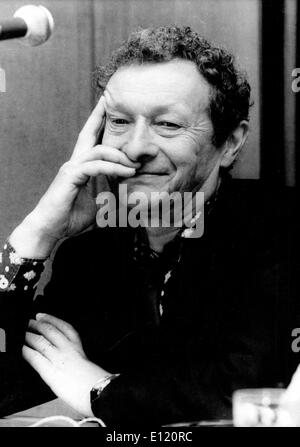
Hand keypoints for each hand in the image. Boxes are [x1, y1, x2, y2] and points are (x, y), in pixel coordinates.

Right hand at [10, 97, 139, 257]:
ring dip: (119, 155)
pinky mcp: (71, 176)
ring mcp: (72, 168)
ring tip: (135, 164)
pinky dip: (113, 168)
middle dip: (99, 116)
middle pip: (87, 133)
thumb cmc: (72, 217)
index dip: (98, 123)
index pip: (91, 141)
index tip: (107, 109)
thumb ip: (112, 195)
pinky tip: (127, 172)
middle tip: (109, 101)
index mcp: (81, 167)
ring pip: (98, 150)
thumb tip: (131, 195)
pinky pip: (96, 166)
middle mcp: (75, 162)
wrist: (52, 229)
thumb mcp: (100, 205)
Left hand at [22, 313, 109, 415]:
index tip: (42, 315)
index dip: (51, 319)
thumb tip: (59, 353)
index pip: (64, 326)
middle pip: (50, 330)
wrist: (94, 390)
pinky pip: (35, 357)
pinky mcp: (49, 370)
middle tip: (30, 321)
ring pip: (41, 341)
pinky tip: (23, 349)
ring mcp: (58, 358)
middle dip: (38, 324)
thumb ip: (73, 355)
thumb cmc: (92, 381)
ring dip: (30, 336)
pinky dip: (27, 351)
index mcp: (77, 346)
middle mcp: (67, 348)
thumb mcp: (85, 361)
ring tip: (23, 334)